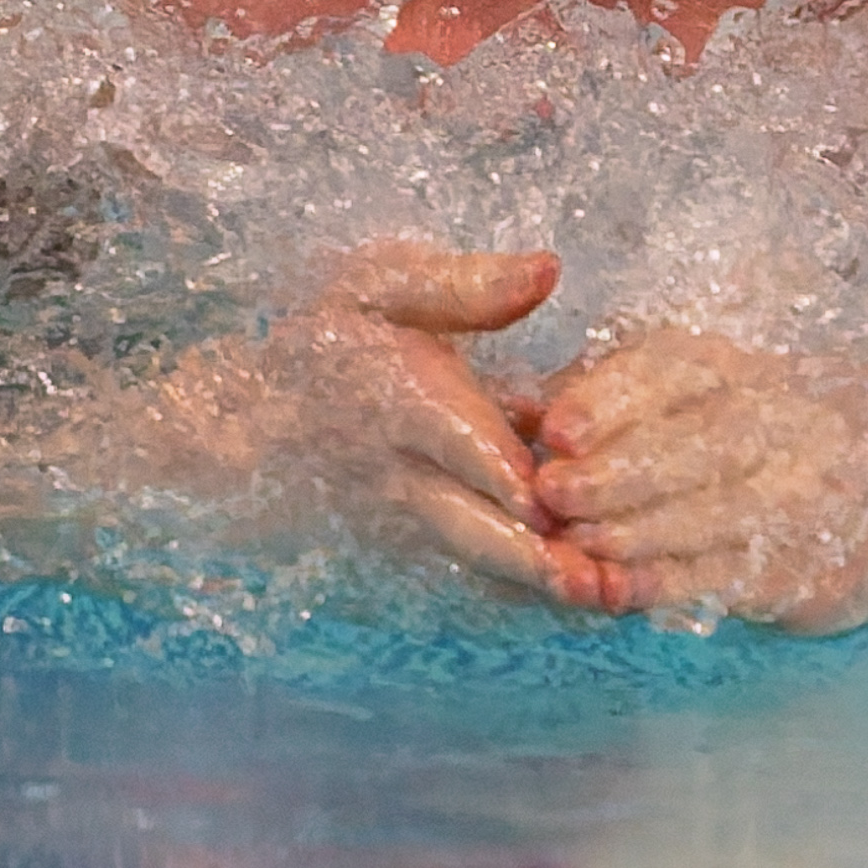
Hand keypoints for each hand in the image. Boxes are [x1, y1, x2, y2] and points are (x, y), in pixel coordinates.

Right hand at [267, 242, 616, 612]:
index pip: (449, 436)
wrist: (265, 417)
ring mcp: (408, 524)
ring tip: (602, 598)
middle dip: (528, 552)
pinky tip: (590, 597)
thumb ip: (466, 286)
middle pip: (465, 520)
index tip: (543, 493)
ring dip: (539, 582)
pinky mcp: (417, 551)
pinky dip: (529, 589)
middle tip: (588, 579)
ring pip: (477, 560)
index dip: (494, 466)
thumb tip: (548, 270)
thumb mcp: (383, 289)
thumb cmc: (337, 338)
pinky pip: (477, 574)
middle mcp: (401, 473)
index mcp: (398, 398)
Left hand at [527, 329, 867, 632]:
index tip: (557, 426)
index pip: (679, 373)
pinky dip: (673, 586)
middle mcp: (786, 422)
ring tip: (574, 549)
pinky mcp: (814, 566)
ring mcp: (807, 497)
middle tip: (551, 493)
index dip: (614, 400)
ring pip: (713, 516)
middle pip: (695, 445)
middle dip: (617, 472)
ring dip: (635, 536)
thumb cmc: (791, 425)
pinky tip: (621, 592)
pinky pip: (734, 576)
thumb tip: (520, 407)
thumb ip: (622, 393)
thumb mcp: (719, 385)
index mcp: (751, 366)